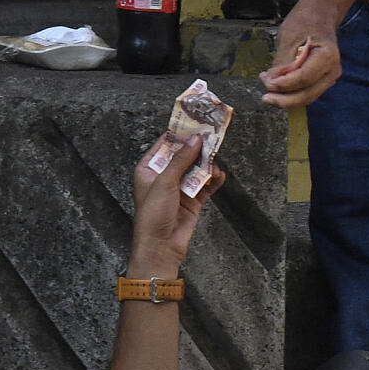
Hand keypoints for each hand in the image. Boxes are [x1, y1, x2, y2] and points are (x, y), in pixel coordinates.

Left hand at [128, 129, 214, 274]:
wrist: (161, 246)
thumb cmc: (152, 215)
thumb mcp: (164, 182)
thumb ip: (181, 160)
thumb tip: (195, 140)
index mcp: (149, 170)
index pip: (165, 145)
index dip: (179, 135)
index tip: (194, 123)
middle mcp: (164, 177)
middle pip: (184, 156)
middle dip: (197, 149)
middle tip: (212, 137)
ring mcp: (179, 189)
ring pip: (196, 170)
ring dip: (206, 166)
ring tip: (215, 162)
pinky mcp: (192, 200)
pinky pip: (205, 186)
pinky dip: (213, 181)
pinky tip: (219, 175)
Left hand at [260, 0, 343, 107]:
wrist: (320, 14)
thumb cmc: (306, 21)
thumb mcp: (289, 37)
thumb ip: (283, 62)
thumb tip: (272, 82)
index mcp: (327, 56)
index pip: (304, 78)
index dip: (284, 84)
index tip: (267, 82)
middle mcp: (332, 70)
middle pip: (307, 94)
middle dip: (284, 99)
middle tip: (265, 97)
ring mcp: (329, 76)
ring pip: (306, 97)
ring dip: (286, 97)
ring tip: (267, 86)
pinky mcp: (322, 80)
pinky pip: (306, 92)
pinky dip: (291, 92)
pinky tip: (275, 84)